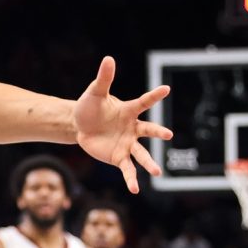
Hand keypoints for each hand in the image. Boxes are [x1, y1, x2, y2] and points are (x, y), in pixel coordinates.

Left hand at [74, 57, 170, 193]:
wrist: (79, 125)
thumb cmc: (90, 107)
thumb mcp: (94, 92)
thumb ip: (104, 78)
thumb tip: (108, 58)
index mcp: (129, 111)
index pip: (144, 102)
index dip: (154, 96)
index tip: (166, 89)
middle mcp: (132, 128)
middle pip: (148, 131)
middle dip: (158, 132)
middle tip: (168, 135)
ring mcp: (127, 144)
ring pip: (141, 155)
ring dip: (149, 164)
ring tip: (157, 172)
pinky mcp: (118, 157)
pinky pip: (127, 169)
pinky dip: (131, 179)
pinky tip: (134, 189)